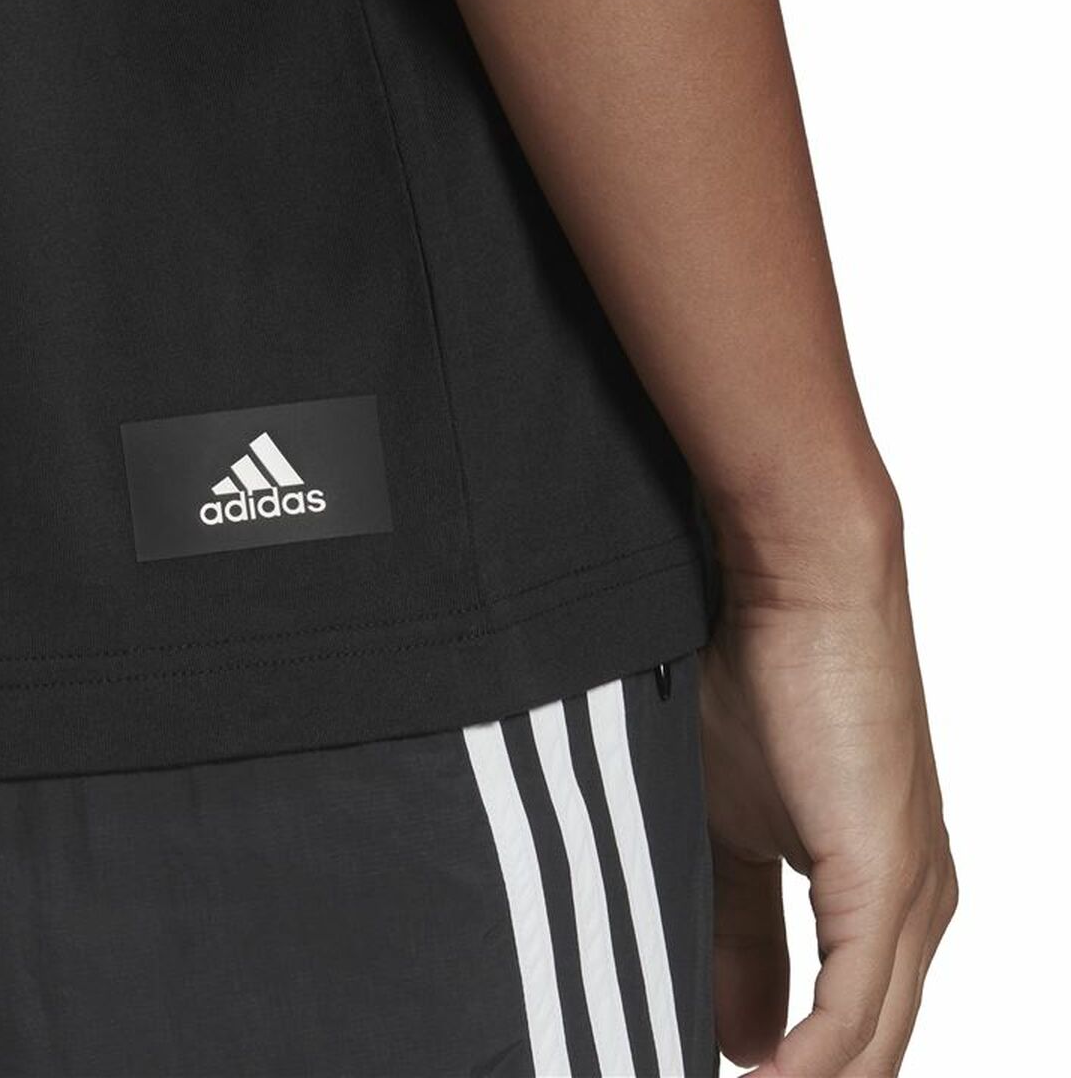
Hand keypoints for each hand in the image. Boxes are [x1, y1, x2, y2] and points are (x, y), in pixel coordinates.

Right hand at [701, 504, 956, 1075]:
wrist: (797, 586)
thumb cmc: (760, 682)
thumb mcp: (730, 825)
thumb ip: (737, 923)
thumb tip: (731, 1026)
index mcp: (880, 897)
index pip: (842, 1026)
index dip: (785, 1069)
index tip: (700, 1068)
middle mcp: (914, 909)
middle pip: (865, 1052)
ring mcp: (910, 896)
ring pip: (869, 1047)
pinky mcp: (889, 877)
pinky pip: (856, 1010)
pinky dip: (814, 1064)